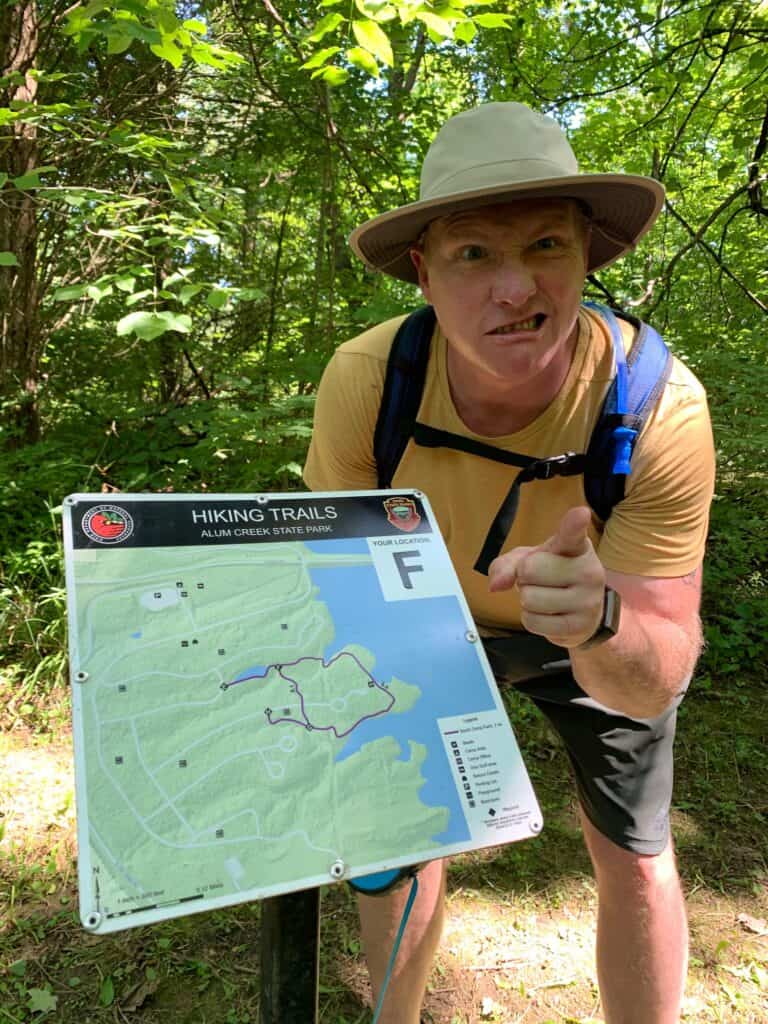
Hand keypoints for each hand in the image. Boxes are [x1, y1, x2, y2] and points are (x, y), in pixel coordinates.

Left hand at [487, 506, 605, 647]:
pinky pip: (533, 622)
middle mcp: (589, 570)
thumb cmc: (553, 575)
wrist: (582, 611)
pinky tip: (548, 614)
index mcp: (576, 547)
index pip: (573, 534)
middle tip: (540, 580)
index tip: (580, 513)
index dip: (575, 523)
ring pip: (529, 599)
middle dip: (524, 577)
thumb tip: (495, 585)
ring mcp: (588, 600)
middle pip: (529, 570)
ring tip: (545, 596)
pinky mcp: (580, 626)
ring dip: (527, 600)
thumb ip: (508, 564)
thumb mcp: (529, 560)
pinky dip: (531, 619)